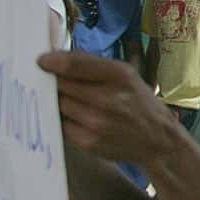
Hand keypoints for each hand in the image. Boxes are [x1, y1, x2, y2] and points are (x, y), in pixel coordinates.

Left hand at [38, 51, 180, 166]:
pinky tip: (73, 117)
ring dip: (58, 101)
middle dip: (54, 82)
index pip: (74, 65)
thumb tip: (54, 57)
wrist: (157, 140)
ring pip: (58, 105)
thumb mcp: (126, 75)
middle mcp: (108, 98)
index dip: (52, 61)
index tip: (41, 61)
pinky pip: (61, 124)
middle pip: (61, 85)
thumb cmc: (139, 103)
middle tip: (51, 81)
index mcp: (119, 75)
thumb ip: (92, 66)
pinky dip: (63, 119)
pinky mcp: (87, 141)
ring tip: (66, 100)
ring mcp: (96, 122)